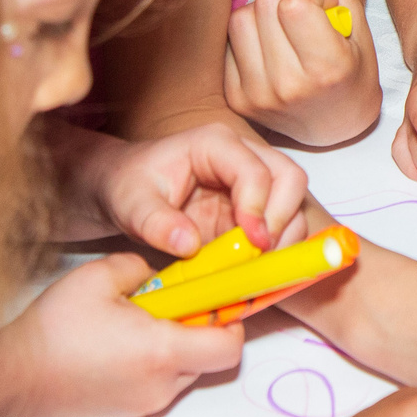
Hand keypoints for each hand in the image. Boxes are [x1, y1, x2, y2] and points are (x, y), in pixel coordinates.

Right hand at [0, 253, 245, 416]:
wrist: (12, 379)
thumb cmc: (53, 330)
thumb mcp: (99, 276)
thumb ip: (142, 266)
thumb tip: (161, 275)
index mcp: (162, 351)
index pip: (230, 346)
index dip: (232, 321)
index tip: (218, 298)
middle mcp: (162, 384)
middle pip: (211, 357)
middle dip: (202, 328)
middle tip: (175, 303)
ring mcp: (147, 403)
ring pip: (187, 370)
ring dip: (178, 344)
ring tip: (141, 322)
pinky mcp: (131, 411)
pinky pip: (162, 383)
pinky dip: (157, 362)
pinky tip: (124, 344)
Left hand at [81, 124, 310, 255]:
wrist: (123, 190)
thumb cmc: (126, 187)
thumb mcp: (129, 204)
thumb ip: (155, 222)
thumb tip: (190, 244)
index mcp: (215, 144)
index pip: (255, 170)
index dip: (258, 207)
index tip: (251, 243)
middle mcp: (243, 157)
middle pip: (290, 179)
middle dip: (282, 220)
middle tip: (260, 255)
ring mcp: (253, 184)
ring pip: (294, 204)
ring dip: (285, 239)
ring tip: (258, 268)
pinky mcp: (254, 210)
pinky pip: (282, 228)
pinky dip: (278, 251)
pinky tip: (257, 271)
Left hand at [227, 0, 379, 147]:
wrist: (336, 125)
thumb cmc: (352, 67)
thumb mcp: (358, 21)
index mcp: (326, 69)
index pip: (294, 3)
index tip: (327, 7)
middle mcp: (288, 87)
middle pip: (264, 4)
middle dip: (286, 0)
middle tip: (306, 18)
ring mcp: (257, 96)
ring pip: (239, 18)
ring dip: (261, 15)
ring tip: (285, 31)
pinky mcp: (235, 99)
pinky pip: (227, 42)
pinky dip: (248, 37)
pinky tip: (269, 49)